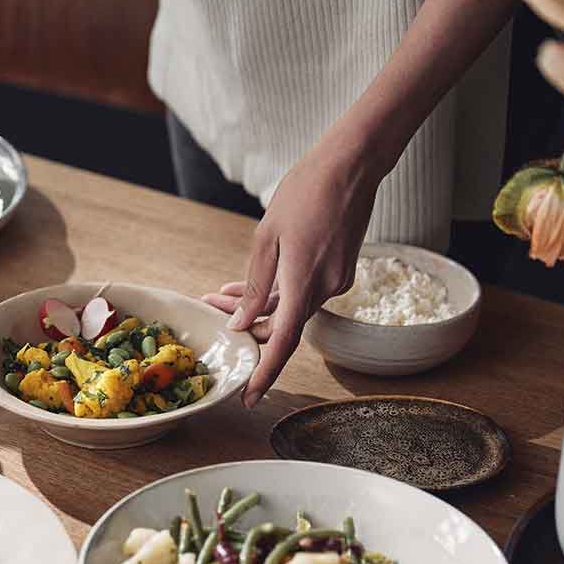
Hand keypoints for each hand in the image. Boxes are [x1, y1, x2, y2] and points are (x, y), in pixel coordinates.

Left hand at [202, 131, 381, 407]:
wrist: (352, 166)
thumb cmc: (305, 192)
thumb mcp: (267, 237)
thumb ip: (255, 286)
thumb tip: (241, 323)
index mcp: (304, 281)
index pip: (285, 341)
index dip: (265, 372)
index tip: (250, 397)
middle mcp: (325, 288)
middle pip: (282, 325)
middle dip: (246, 326)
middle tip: (210, 311)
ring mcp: (336, 281)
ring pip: (291, 308)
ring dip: (258, 307)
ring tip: (220, 293)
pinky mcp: (340, 271)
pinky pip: (303, 292)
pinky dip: (278, 293)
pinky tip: (252, 283)